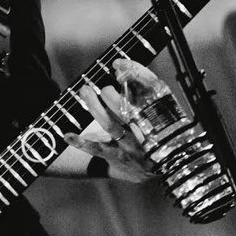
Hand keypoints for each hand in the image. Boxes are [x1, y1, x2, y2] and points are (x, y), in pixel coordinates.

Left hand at [71, 56, 164, 181]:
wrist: (168, 170)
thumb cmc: (161, 133)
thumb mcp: (164, 113)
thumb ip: (148, 90)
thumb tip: (121, 66)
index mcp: (158, 116)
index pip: (148, 92)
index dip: (134, 76)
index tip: (118, 65)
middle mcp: (145, 131)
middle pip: (128, 109)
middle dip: (112, 94)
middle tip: (104, 86)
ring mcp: (130, 145)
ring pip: (111, 125)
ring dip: (95, 107)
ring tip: (85, 90)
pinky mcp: (117, 157)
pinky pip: (97, 149)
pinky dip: (81, 142)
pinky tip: (67, 134)